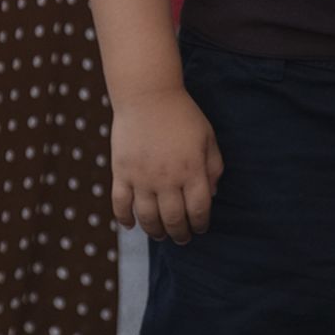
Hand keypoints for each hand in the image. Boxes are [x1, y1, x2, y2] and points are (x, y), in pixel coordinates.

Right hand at [111, 88, 223, 242]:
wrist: (148, 95)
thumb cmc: (182, 114)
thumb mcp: (207, 137)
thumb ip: (213, 166)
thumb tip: (211, 195)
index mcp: (193, 171)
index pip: (199, 209)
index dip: (201, 224)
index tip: (200, 228)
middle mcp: (168, 179)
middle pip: (174, 219)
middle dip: (180, 234)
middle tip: (181, 239)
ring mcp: (142, 177)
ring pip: (147, 217)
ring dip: (155, 231)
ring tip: (159, 235)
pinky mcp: (121, 172)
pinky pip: (120, 204)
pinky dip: (124, 219)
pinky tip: (131, 225)